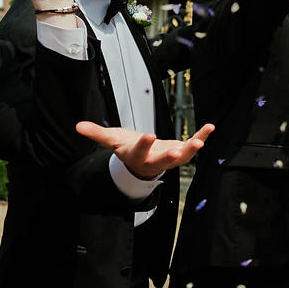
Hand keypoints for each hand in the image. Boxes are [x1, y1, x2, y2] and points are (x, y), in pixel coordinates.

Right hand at [76, 122, 214, 178]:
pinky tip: (210, 127)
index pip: (139, 151)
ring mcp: (169, 157)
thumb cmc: (126, 147)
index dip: (144, 144)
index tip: (149, 134)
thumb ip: (97, 133)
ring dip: (191, 150)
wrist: (140, 160)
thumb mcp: (111, 140)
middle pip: (163, 161)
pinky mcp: (180, 151)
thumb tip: (78, 126)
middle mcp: (154, 160)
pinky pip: (192, 144)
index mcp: (136, 155)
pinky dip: (202, 136)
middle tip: (177, 151)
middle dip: (170, 156)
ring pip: (182, 157)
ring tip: (201, 141)